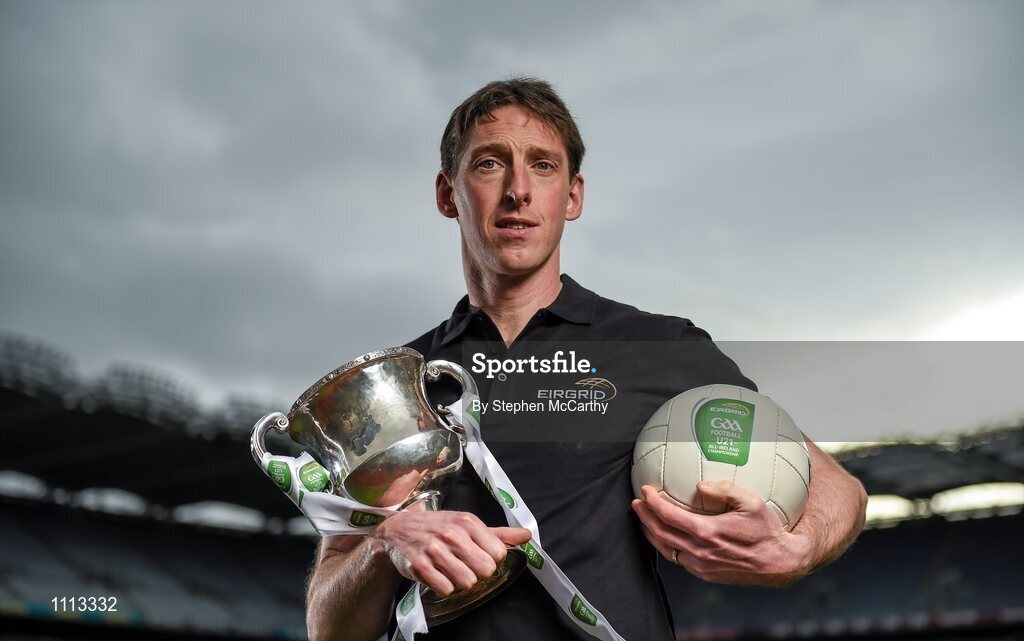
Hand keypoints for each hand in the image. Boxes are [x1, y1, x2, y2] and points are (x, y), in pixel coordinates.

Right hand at [368, 510, 530, 596]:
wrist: (398, 529)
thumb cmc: (438, 527)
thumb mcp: (467, 524)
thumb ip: (499, 533)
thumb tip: (527, 535)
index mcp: (467, 522)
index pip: (498, 553)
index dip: (491, 560)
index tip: (480, 556)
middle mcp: (452, 534)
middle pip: (485, 570)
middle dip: (478, 572)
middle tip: (466, 565)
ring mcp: (434, 550)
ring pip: (467, 582)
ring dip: (461, 581)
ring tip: (451, 570)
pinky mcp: (420, 566)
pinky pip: (446, 589)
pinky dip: (445, 587)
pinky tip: (438, 575)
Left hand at [631, 482, 813, 586]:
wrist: (779, 562)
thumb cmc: (767, 530)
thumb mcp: (752, 502)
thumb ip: (725, 489)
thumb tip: (699, 485)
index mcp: (708, 532)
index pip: (668, 516)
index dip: (652, 502)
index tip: (644, 490)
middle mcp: (700, 551)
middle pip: (660, 532)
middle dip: (644, 516)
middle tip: (637, 503)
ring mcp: (701, 565)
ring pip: (665, 549)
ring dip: (650, 532)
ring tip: (644, 519)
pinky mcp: (705, 574)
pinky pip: (677, 559)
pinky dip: (665, 546)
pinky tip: (665, 536)